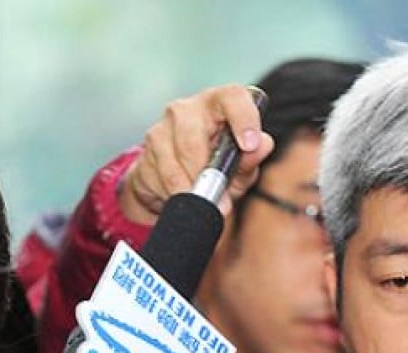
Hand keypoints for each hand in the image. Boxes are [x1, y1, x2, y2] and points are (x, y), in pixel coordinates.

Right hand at [120, 84, 273, 222]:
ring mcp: (162, 127)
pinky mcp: (146, 150)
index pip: (232, 97)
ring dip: (188, 188)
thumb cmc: (217, 164)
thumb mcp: (240, 166)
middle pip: (192, 137)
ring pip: (172, 162)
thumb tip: (261, 146)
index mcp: (219, 103)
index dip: (243, 118)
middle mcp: (188, 108)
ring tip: (202, 202)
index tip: (249, 145)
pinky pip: (158, 177)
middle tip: (219, 198)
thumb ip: (251, 158)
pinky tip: (180, 194)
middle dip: (205, 172)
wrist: (177, 176)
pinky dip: (171, 193)